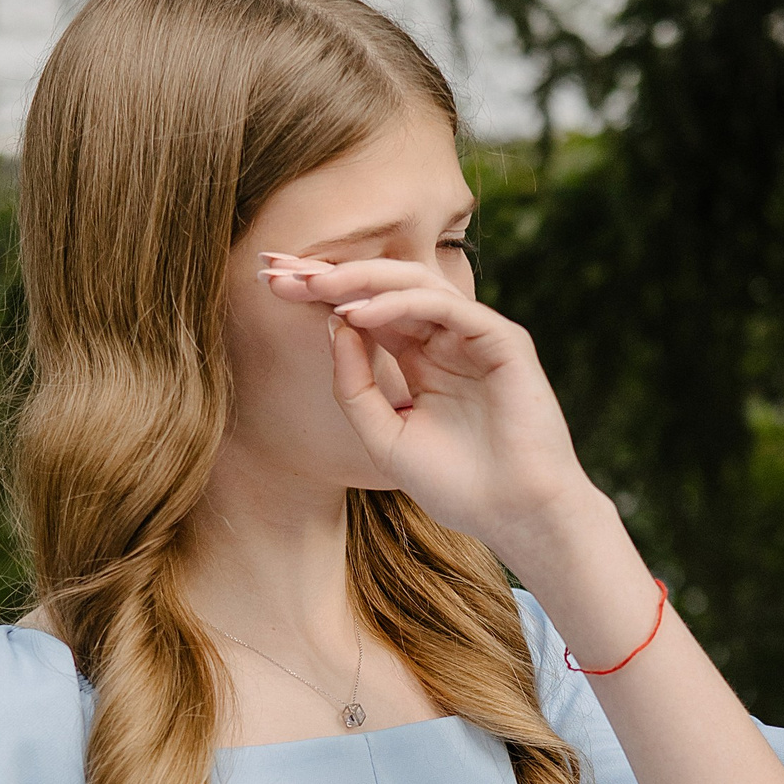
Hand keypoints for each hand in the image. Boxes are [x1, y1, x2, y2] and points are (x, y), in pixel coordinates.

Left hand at [259, 252, 599, 566]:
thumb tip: (333, 326)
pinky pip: (446, 306)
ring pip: (413, 284)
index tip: (269, 282)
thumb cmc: (457, 485)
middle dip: (329, 276)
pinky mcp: (502, 339)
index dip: (319, 294)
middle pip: (381, 287)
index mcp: (419, 358)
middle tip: (278, 269)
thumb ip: (355, 386)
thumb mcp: (384, 436)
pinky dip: (400, 303)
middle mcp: (445, 338)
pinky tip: (358, 314)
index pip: (364, 310)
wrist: (514, 514)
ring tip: (313, 286)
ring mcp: (474, 335)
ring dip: (359, 281)